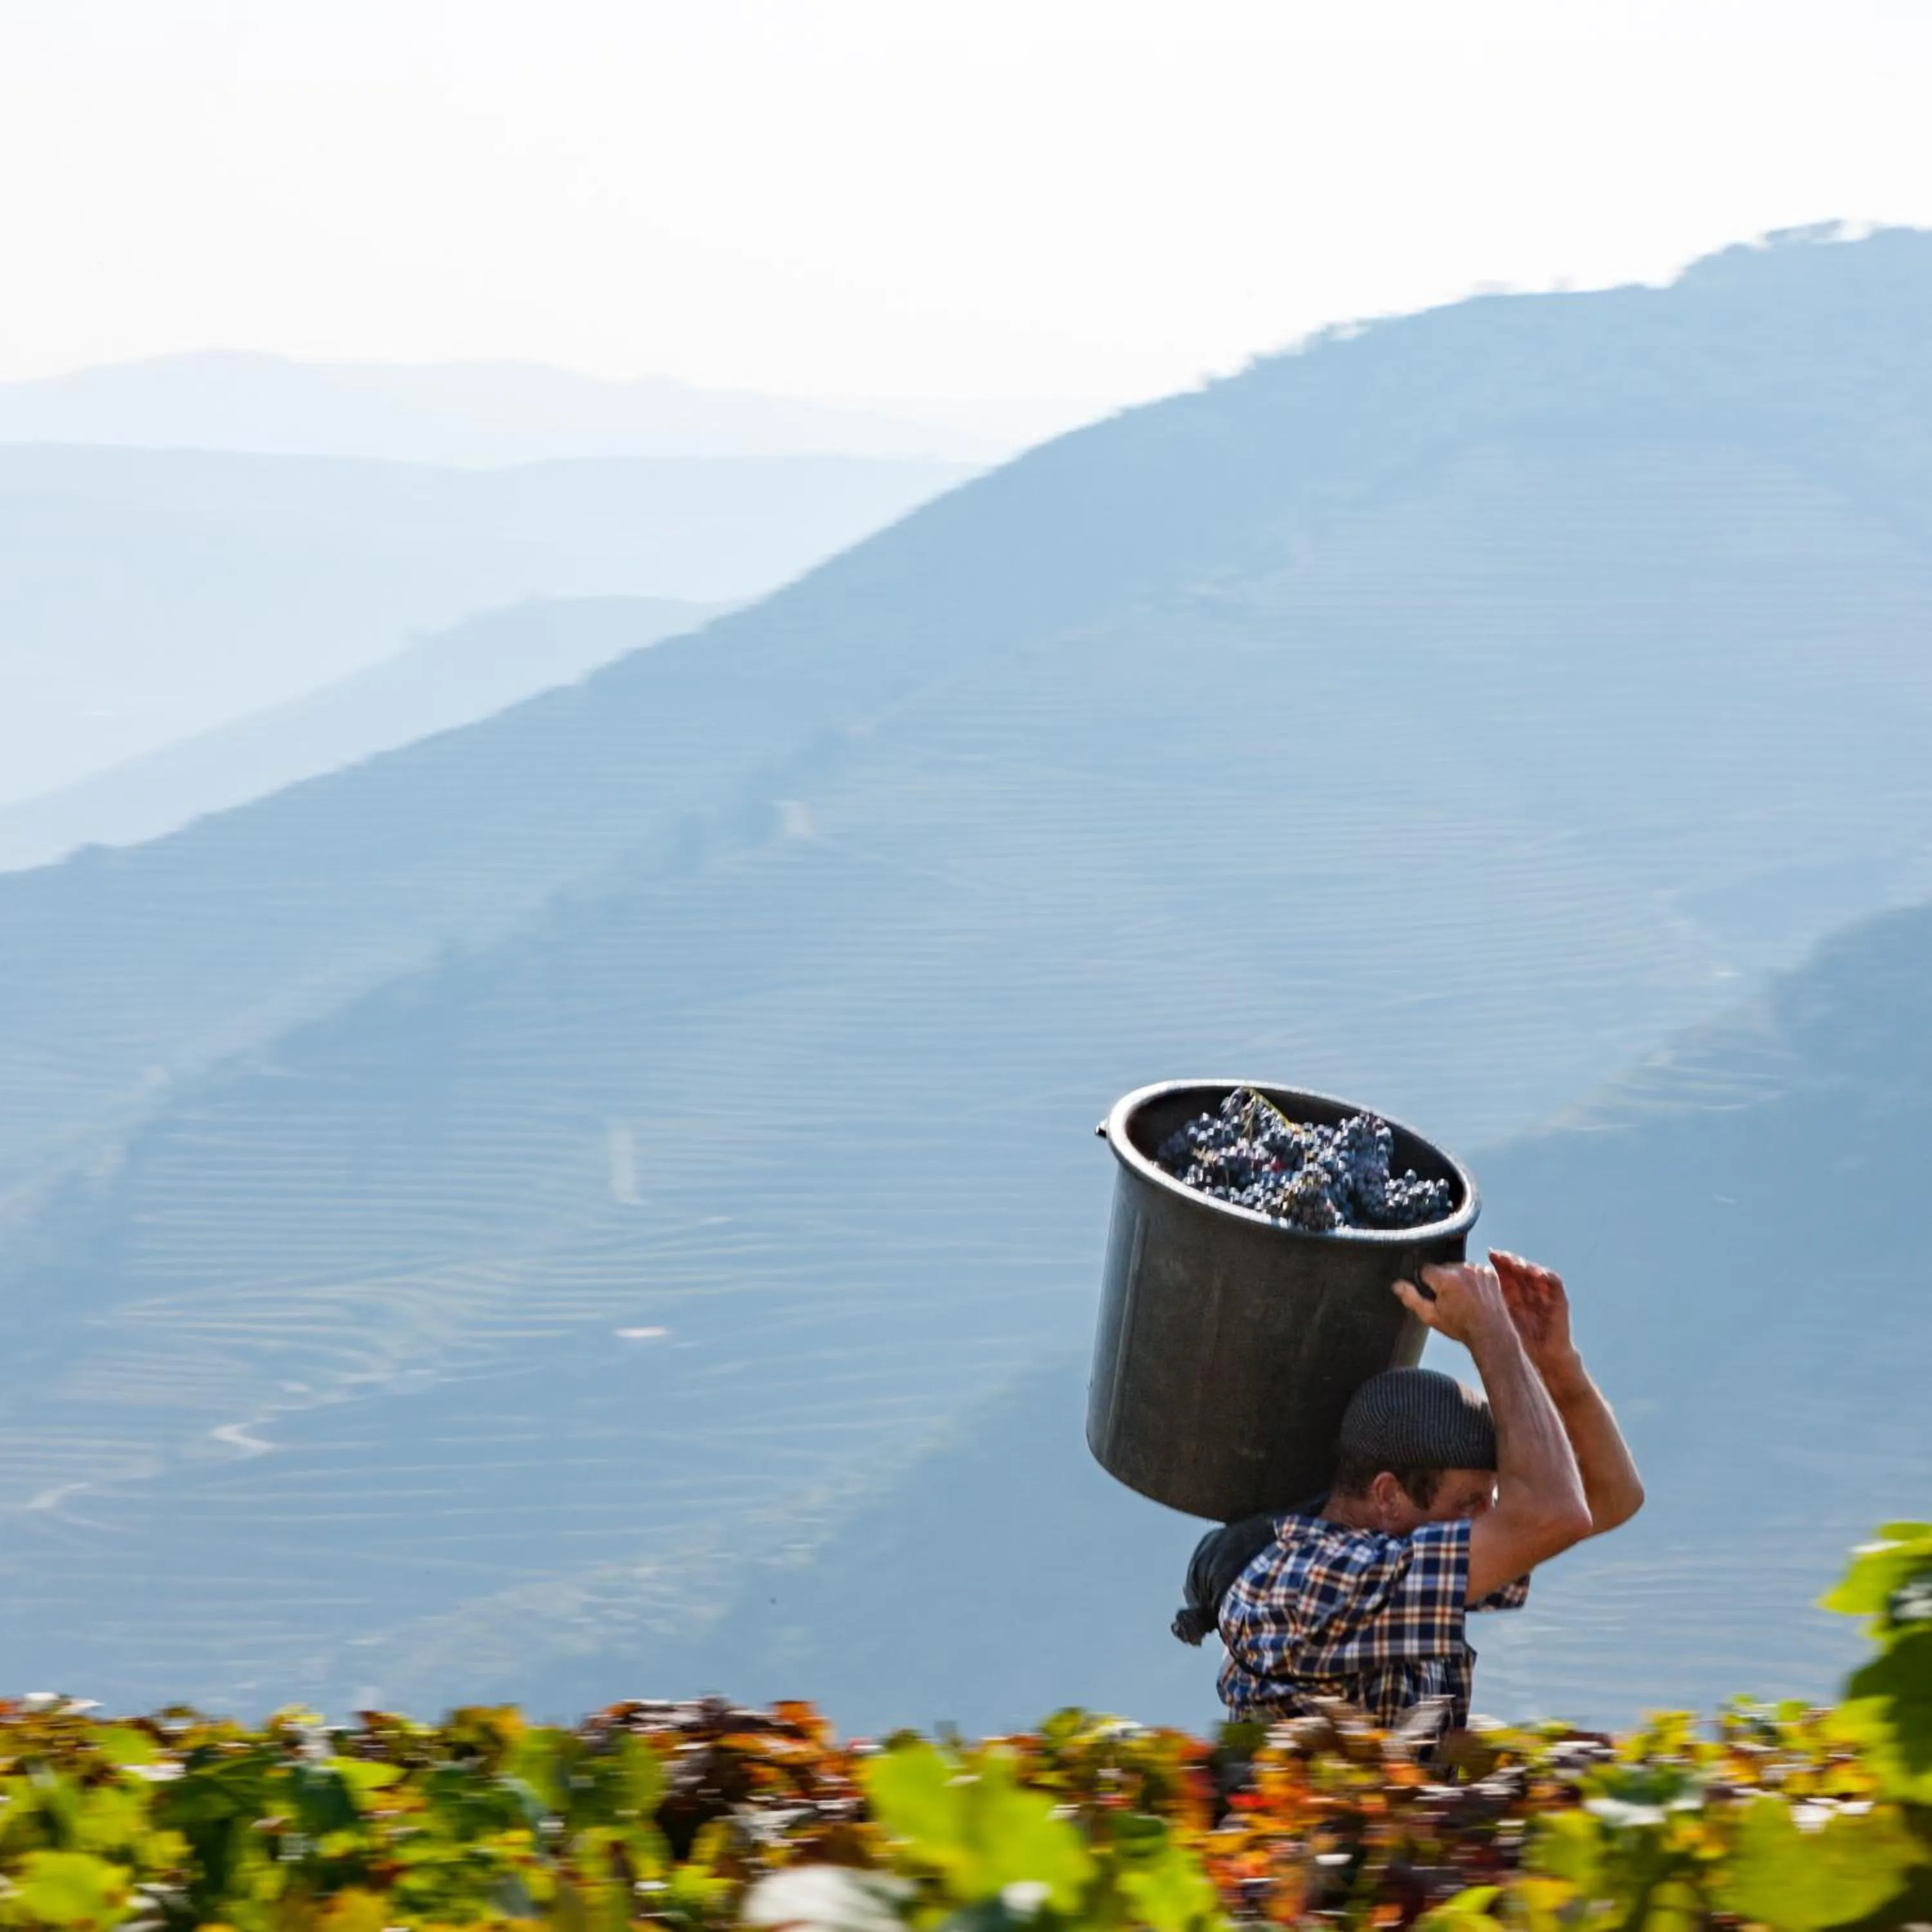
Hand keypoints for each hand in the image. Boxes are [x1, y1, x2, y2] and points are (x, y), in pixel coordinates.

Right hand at [1392, 1260, 1509, 1348]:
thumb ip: (1411, 1298)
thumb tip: (1397, 1285)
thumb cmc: (1460, 1327)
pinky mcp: (1490, 1273)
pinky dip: (1472, 1280)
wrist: (1491, 1334)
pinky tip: (1474, 1295)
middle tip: (1449, 1300)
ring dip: (1457, 1279)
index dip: (1427, 1284)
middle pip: (1442, 1267)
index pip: (1425, 1270)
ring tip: (1463, 1299)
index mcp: (1446, 1278)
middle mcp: (1463, 1269)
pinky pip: (1473, 1270)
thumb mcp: (1431, 1317)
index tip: (1434, 1297)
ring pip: (1458, 1268)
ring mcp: (1478, 1270)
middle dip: (1442, 1280)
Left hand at [1489, 1249, 1577, 1376]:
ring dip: (1524, 1264)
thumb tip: (1458, 1293)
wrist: (1542, 1357)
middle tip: (1498, 1255)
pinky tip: (1535, 1273)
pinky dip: (1545, 1274)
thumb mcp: (1497, 1319)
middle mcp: (1527, 1288)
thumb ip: (1484, 1304)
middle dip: (1508, 1259)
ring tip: (1514, 1263)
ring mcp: (1543, 1292)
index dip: (1497, 1261)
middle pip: (1517, 1266)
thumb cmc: (1517, 1340)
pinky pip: (1554, 1281)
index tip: (1489, 1254)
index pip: (1504, 1269)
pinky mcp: (1559, 1299)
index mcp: (1511, 1291)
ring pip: (1534, 1270)